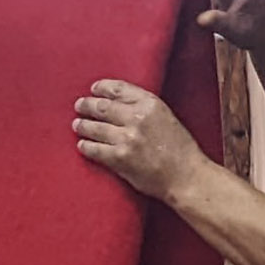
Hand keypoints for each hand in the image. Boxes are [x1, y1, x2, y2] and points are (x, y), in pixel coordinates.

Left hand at [74, 79, 210, 200]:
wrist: (187, 176)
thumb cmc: (180, 150)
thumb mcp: (166, 117)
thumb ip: (145, 108)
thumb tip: (120, 105)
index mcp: (150, 103)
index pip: (118, 89)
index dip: (102, 88)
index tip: (94, 89)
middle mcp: (137, 117)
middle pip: (103, 106)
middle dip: (87, 105)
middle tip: (79, 106)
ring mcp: (127, 138)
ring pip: (95, 127)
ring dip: (83, 125)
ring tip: (77, 125)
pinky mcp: (120, 158)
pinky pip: (95, 149)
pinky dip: (86, 146)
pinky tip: (82, 145)